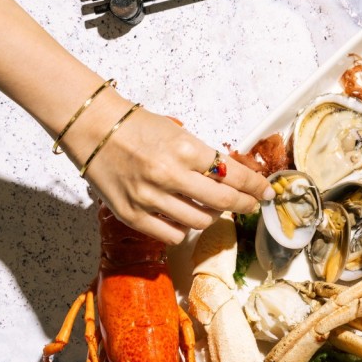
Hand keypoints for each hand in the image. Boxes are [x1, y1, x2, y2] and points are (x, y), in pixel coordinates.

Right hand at [68, 97, 273, 244]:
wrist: (95, 129)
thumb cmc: (139, 127)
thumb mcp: (180, 134)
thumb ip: (205, 157)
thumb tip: (234, 177)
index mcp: (186, 150)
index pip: (233, 174)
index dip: (255, 186)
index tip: (266, 192)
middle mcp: (170, 175)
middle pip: (222, 202)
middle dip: (244, 204)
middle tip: (252, 205)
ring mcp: (149, 198)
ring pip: (199, 221)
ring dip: (213, 217)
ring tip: (212, 208)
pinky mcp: (132, 215)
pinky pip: (172, 234)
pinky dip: (184, 229)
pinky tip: (184, 217)